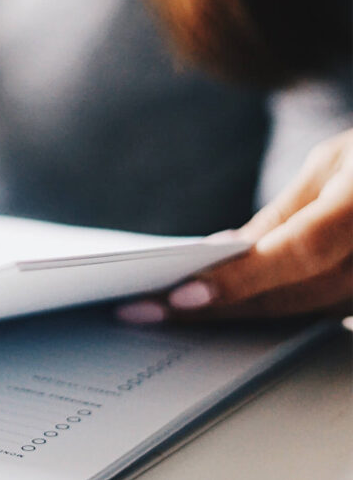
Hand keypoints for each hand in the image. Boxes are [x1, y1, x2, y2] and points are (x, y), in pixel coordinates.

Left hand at [117, 129, 352, 323]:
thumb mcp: (335, 162)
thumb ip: (285, 213)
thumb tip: (227, 251)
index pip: (299, 252)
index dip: (240, 279)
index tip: (181, 297)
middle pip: (294, 295)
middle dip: (217, 307)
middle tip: (145, 312)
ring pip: (306, 314)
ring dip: (238, 317)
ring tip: (169, 315)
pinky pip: (326, 315)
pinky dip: (274, 312)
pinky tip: (226, 310)